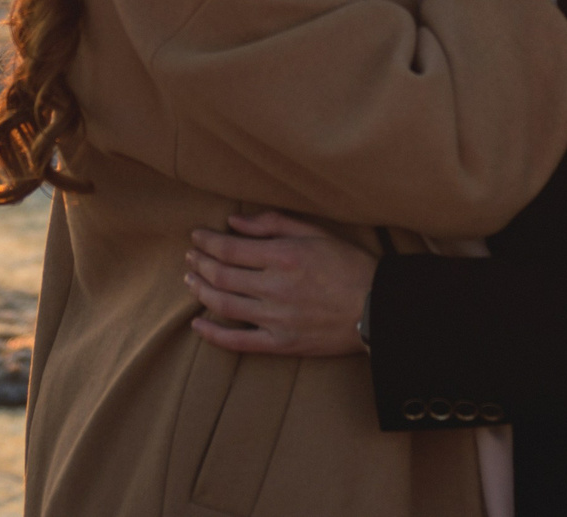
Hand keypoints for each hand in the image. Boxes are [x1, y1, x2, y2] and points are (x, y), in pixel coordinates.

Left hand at [185, 212, 376, 357]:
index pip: (229, 248)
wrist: (377, 308)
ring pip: (223, 305)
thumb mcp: (316, 232)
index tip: (196, 236)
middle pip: (221, 275)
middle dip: (199, 263)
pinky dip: (213, 334)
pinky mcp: (281, 344)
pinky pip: (238, 342)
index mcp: (284, 256)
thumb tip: (233, 222)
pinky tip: (198, 324)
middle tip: (190, 256)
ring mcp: (276, 319)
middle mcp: (275, 287)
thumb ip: (273, 224)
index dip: (207, 242)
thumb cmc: (349, 265)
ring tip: (190, 280)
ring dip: (201, 291)